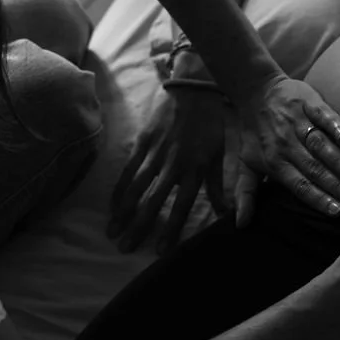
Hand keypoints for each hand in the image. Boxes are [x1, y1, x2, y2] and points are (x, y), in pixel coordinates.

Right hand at [107, 89, 228, 253]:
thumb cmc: (211, 123)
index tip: (159, 250)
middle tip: (125, 248)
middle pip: (153, 201)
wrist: (194, 89)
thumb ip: (219, 184)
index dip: (170, 228)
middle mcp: (173, 164)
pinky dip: (118, 188)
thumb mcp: (221, 153)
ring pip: (135, 187)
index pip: (181, 204)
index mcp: (195, 168)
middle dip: (139, 226)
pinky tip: (112, 205)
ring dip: (123, 211)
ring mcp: (155, 153)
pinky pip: (127, 169)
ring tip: (112, 232)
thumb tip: (227, 213)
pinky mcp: (142, 141)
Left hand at [233, 76, 339, 227]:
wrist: (254, 91)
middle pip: (313, 168)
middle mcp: (287, 143)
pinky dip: (333, 123)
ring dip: (338, 160)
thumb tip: (241, 224)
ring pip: (319, 144)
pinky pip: (322, 114)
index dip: (318, 199)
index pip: (299, 185)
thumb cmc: (254, 132)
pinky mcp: (307, 102)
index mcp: (275, 161)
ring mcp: (298, 122)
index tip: (337, 211)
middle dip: (336, 185)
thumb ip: (246, 193)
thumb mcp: (245, 163)